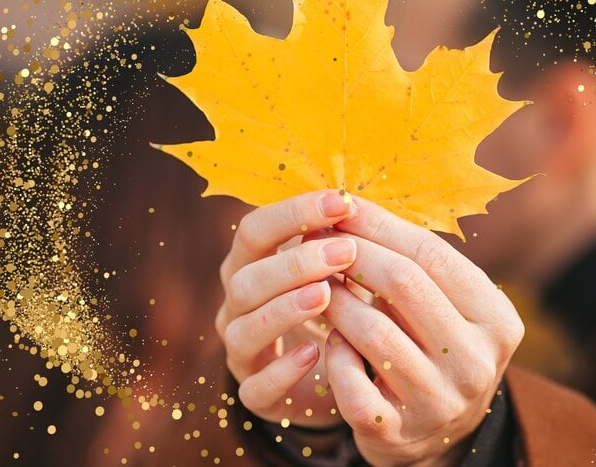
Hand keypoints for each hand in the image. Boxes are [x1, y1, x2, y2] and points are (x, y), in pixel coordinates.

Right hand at [215, 190, 357, 427]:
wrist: (336, 374)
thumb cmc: (337, 309)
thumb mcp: (338, 272)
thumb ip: (341, 243)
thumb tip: (358, 205)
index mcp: (251, 266)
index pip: (255, 230)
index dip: (293, 214)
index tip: (339, 202)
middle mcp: (238, 306)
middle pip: (245, 279)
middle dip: (294, 263)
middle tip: (345, 253)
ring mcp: (242, 351)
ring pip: (243, 328)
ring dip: (283, 309)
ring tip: (325, 296)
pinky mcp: (255, 393)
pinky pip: (256, 386)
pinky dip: (282, 369)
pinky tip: (314, 353)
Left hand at [322, 197, 524, 465]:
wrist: (442, 433)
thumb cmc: (436, 348)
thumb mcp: (447, 306)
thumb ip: (415, 264)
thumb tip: (351, 208)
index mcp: (496, 319)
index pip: (431, 253)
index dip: (379, 224)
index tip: (342, 205)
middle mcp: (476, 361)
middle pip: (403, 284)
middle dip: (353, 253)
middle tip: (318, 238)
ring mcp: (439, 402)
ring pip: (371, 331)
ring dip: (335, 299)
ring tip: (317, 283)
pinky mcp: (398, 434)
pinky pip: (350, 384)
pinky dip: (333, 356)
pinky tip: (329, 341)